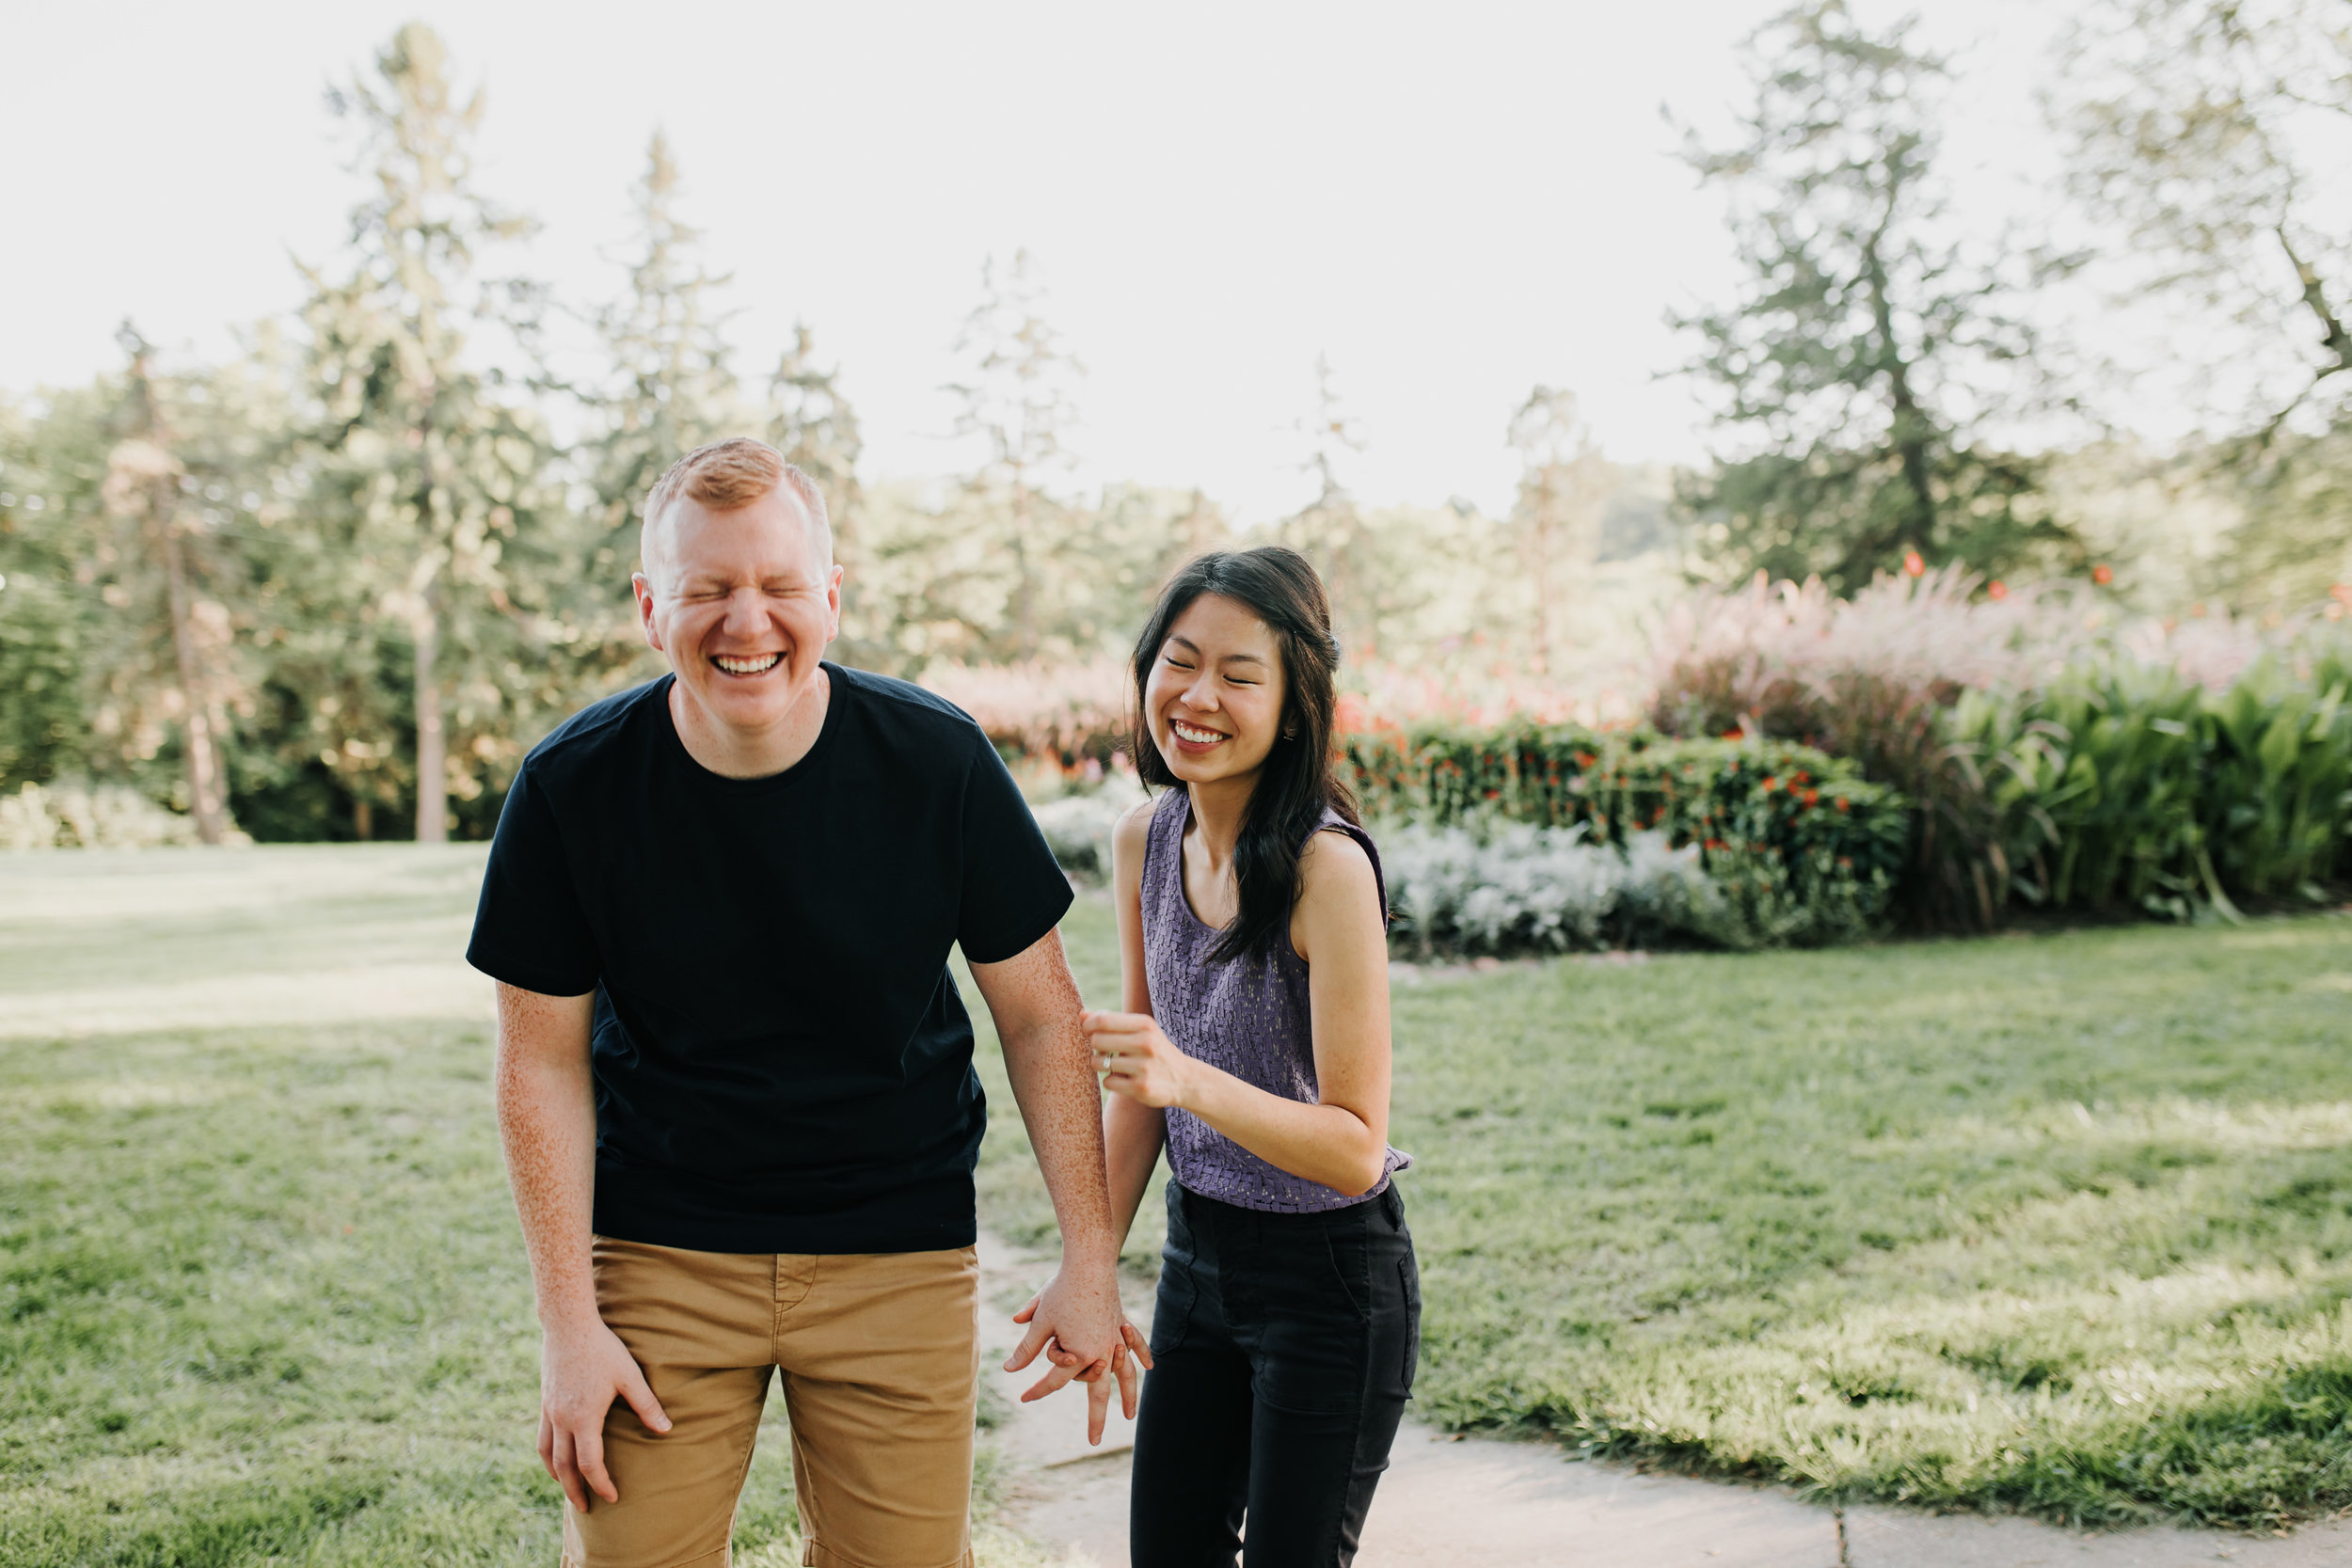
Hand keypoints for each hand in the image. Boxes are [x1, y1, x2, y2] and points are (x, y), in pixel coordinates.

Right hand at [537, 1316, 670, 1509]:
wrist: (568, 1325)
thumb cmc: (603, 1348)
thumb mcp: (629, 1375)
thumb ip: (646, 1405)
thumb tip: (666, 1430)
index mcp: (584, 1417)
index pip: (590, 1464)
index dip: (601, 1484)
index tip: (612, 1497)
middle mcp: (562, 1419)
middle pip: (565, 1467)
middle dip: (575, 1490)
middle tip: (586, 1508)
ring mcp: (550, 1411)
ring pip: (548, 1455)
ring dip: (558, 1476)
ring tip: (568, 1489)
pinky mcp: (545, 1402)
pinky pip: (542, 1438)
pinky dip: (548, 1456)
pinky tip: (556, 1459)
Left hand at [1003, 1259, 1127, 1443]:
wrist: (1089, 1263)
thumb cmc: (1061, 1291)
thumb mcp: (1040, 1321)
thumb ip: (1026, 1349)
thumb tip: (1008, 1369)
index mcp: (1080, 1355)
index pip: (1055, 1381)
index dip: (1037, 1391)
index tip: (1023, 1399)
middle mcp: (1102, 1353)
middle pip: (1098, 1393)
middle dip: (1095, 1419)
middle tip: (1093, 1441)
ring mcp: (1116, 1339)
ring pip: (1125, 1374)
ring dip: (1128, 1396)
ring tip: (1129, 1416)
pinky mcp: (1122, 1324)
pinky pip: (1136, 1343)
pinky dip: (1142, 1354)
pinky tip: (1150, 1367)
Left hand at [1084, 1010, 1191, 1109]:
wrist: (1184, 1079)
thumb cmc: (1154, 1050)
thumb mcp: (1140, 1030)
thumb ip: (1112, 1021)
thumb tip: (1081, 1015)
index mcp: (1145, 1025)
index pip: (1103, 1020)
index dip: (1088, 1026)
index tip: (1088, 1031)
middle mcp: (1146, 1043)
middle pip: (1097, 1041)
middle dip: (1094, 1047)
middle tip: (1103, 1051)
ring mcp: (1143, 1067)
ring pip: (1099, 1063)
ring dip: (1100, 1065)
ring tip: (1112, 1065)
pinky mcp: (1140, 1087)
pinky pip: (1108, 1082)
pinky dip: (1111, 1081)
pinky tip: (1124, 1079)